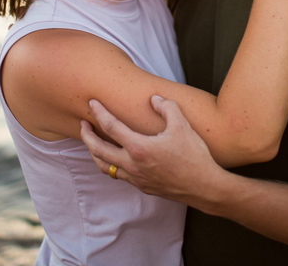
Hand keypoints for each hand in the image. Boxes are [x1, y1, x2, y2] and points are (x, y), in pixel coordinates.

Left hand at [80, 96, 223, 203]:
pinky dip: (110, 164)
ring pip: (105, 166)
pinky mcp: (142, 187)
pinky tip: (115, 157)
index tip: (92, 103)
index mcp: (139, 148)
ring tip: (92, 142)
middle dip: (87, 135)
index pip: (111, 127)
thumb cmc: (194, 156)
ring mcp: (136, 178)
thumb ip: (166, 107)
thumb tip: (153, 99)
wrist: (204, 187)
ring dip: (94, 153)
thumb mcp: (182, 125)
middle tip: (83, 124)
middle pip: (98, 150)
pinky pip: (118, 175)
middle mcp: (132, 165)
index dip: (100, 113)